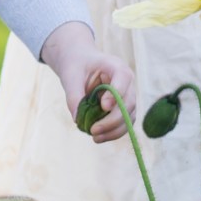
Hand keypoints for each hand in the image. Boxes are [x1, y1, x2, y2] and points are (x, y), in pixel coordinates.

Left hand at [40, 23, 134, 141]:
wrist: (80, 63)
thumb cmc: (76, 65)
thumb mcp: (71, 76)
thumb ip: (74, 96)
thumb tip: (78, 120)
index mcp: (116, 66)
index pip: (123, 79)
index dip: (116, 94)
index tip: (103, 107)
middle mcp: (127, 82)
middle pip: (129, 103)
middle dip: (113, 120)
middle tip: (93, 130)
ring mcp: (127, 96)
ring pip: (129, 117)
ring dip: (114, 131)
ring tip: (95, 138)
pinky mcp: (123, 108)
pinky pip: (124, 123)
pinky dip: (113, 132)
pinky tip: (98, 137)